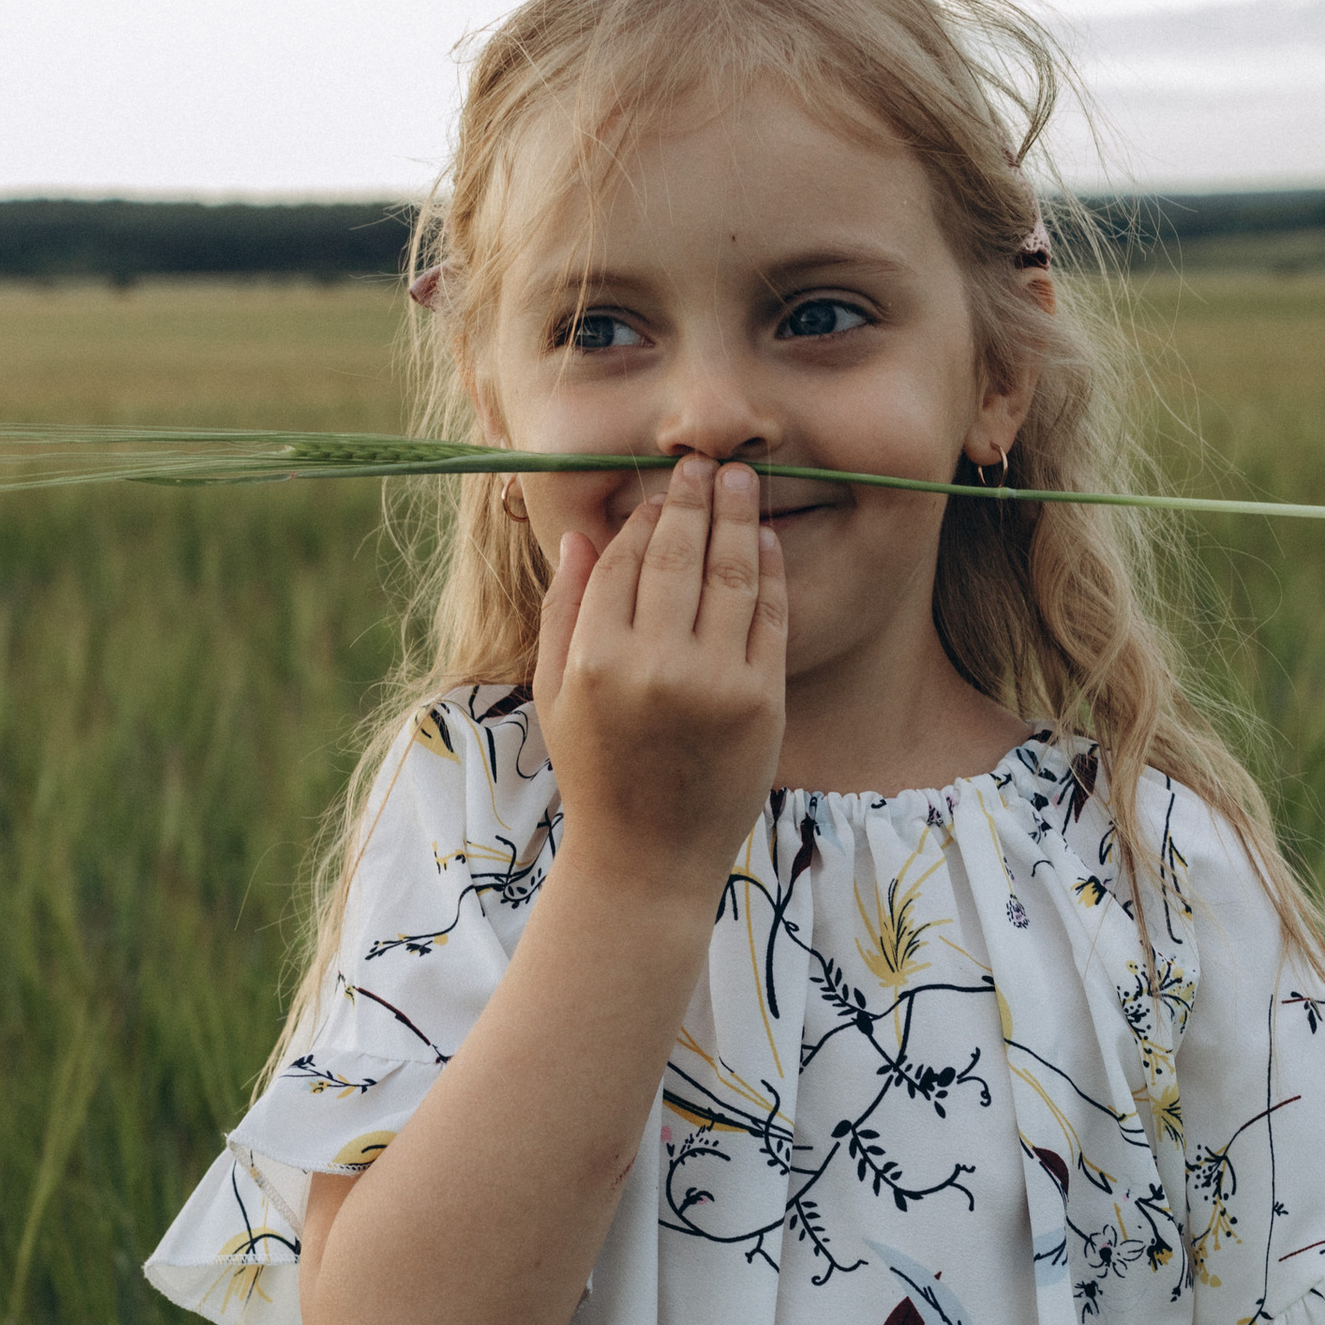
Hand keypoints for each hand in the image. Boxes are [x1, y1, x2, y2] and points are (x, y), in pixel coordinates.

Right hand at [533, 456, 787, 898]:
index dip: (642, 521)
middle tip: (706, 465)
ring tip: (742, 482)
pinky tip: (766, 542)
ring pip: (730, 575)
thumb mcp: (555, 693)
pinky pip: (768, 618)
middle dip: (693, 501)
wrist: (648, 858)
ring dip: (739, 519)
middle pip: (678, 556)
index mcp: (595, 661)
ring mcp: (713, 683)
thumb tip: (582, 534)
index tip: (657, 493)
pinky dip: (769, 573)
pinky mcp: (761, 701)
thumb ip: (564, 610)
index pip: (622, 563)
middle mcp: (654, 666)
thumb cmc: (596, 772)